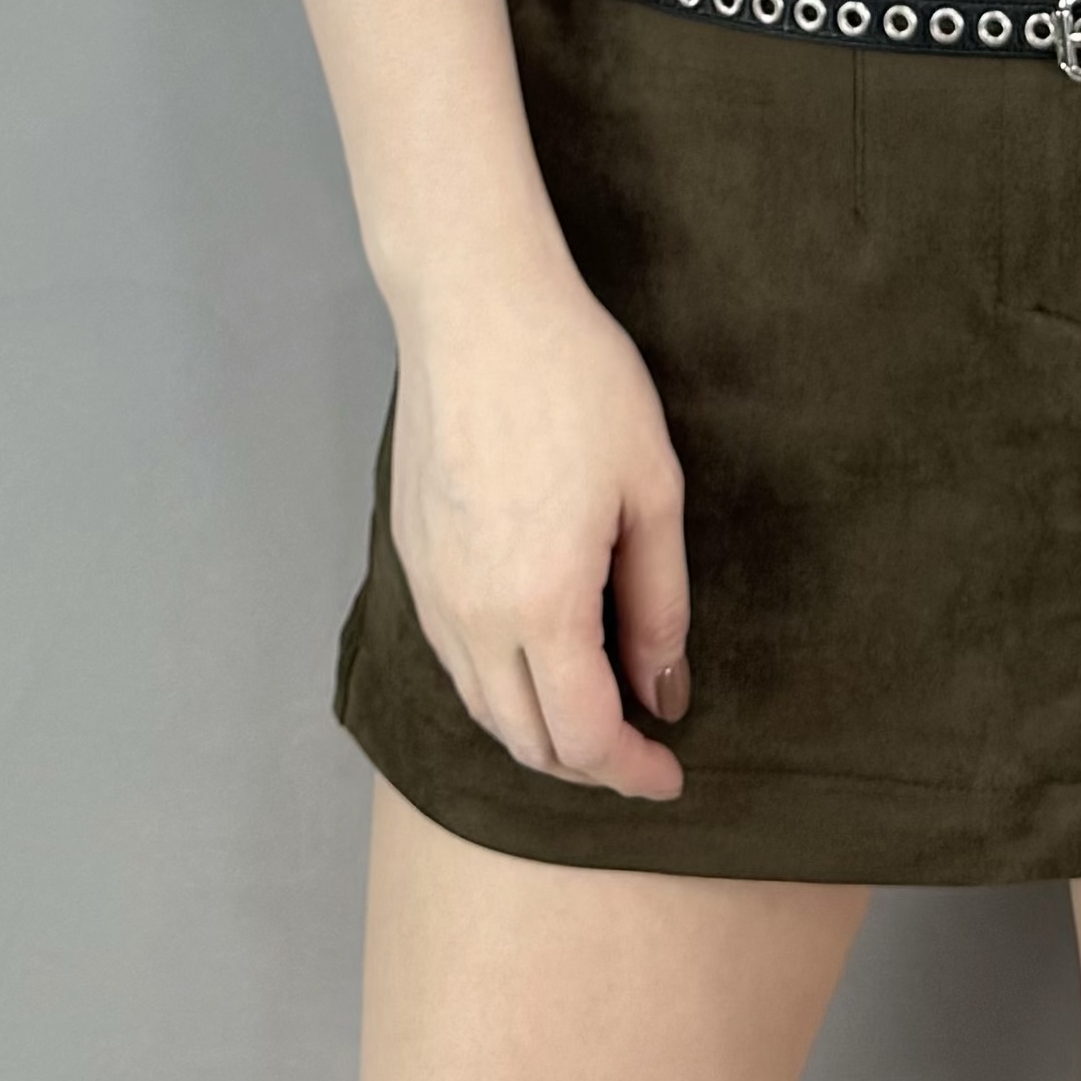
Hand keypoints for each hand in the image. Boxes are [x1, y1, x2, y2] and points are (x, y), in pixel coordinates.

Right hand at [386, 256, 693, 798]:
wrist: (475, 305)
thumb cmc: (575, 381)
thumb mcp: (649, 487)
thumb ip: (660, 602)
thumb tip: (665, 692)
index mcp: (541, 604)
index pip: (583, 737)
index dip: (632, 772)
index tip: (670, 775)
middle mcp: (472, 616)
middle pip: (525, 742)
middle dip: (588, 764)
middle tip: (640, 749)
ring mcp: (431, 590)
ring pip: (482, 708)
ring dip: (539, 730)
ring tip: (595, 708)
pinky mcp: (409, 558)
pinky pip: (454, 659)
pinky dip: (499, 685)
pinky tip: (539, 654)